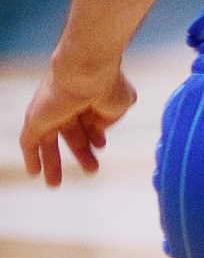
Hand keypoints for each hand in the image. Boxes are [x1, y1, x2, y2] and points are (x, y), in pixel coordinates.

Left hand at [19, 63, 136, 186]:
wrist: (86, 72)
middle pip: (72, 135)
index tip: (101, 146)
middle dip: (81, 152)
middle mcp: (69, 106)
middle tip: (90, 169)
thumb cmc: (106, 84)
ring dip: (54, 163)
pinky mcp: (35, 120)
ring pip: (49, 142)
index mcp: (90, 99)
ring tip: (55, 184)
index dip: (96, 136)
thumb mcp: (120, 105)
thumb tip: (98, 129)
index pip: (90, 123)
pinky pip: (29, 142)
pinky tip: (35, 173)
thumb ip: (111, 120)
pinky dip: (32, 157)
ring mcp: (50, 113)